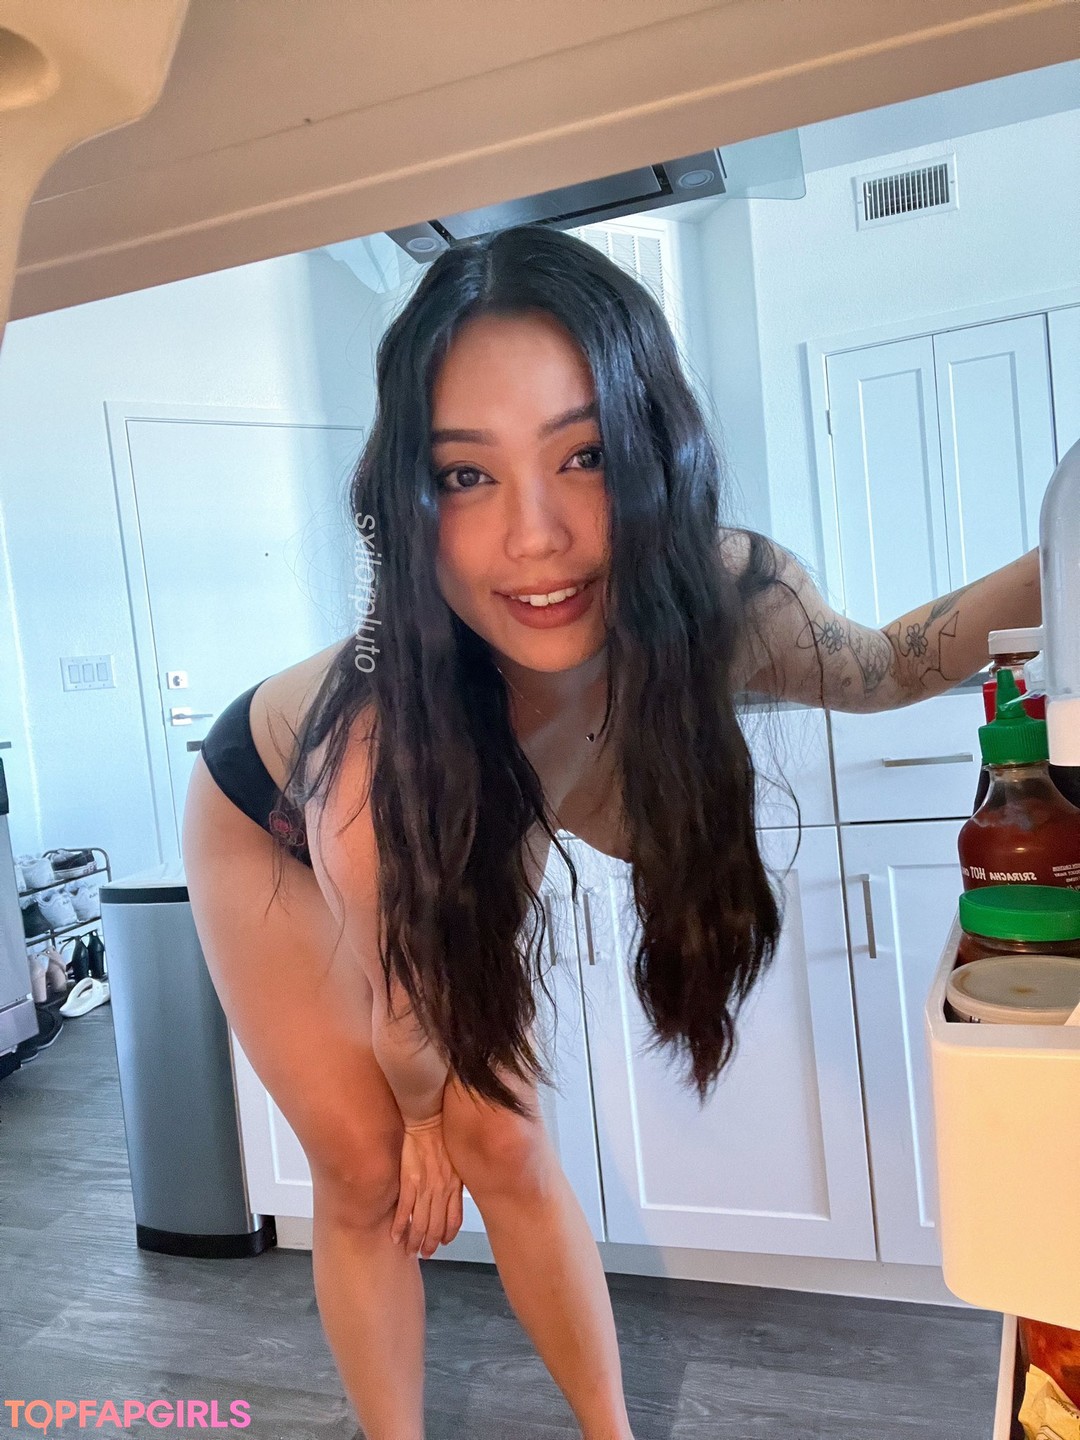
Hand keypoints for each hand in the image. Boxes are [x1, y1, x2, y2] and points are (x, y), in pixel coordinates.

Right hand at [391, 1113, 463, 1257]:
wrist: (428, 1117)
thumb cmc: (441, 1132)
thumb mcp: (456, 1158)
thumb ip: (453, 1177)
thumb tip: (450, 1189)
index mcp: (454, 1185)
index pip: (453, 1220)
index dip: (447, 1235)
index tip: (442, 1243)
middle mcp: (441, 1190)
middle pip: (436, 1227)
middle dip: (430, 1244)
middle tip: (424, 1254)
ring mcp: (424, 1187)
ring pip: (420, 1223)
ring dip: (414, 1240)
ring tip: (409, 1250)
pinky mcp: (408, 1181)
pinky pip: (404, 1210)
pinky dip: (399, 1226)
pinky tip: (394, 1236)